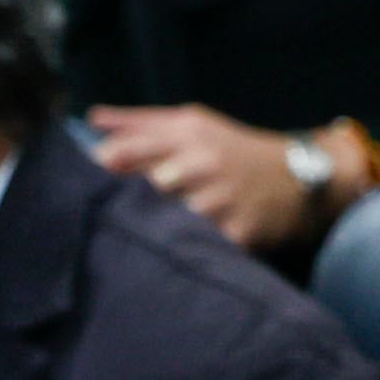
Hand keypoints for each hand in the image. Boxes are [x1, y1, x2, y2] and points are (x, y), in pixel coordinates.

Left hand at [86, 105, 332, 250]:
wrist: (298, 180)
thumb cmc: (233, 150)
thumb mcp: (193, 124)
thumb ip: (141, 123)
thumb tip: (92, 117)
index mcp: (187, 135)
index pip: (132, 149)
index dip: (103, 166)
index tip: (82, 180)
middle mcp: (203, 164)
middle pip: (149, 186)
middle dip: (126, 203)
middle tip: (99, 220)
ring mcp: (222, 200)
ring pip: (174, 220)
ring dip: (152, 233)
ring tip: (133, 244)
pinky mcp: (239, 233)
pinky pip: (203, 247)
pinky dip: (185, 254)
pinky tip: (167, 262)